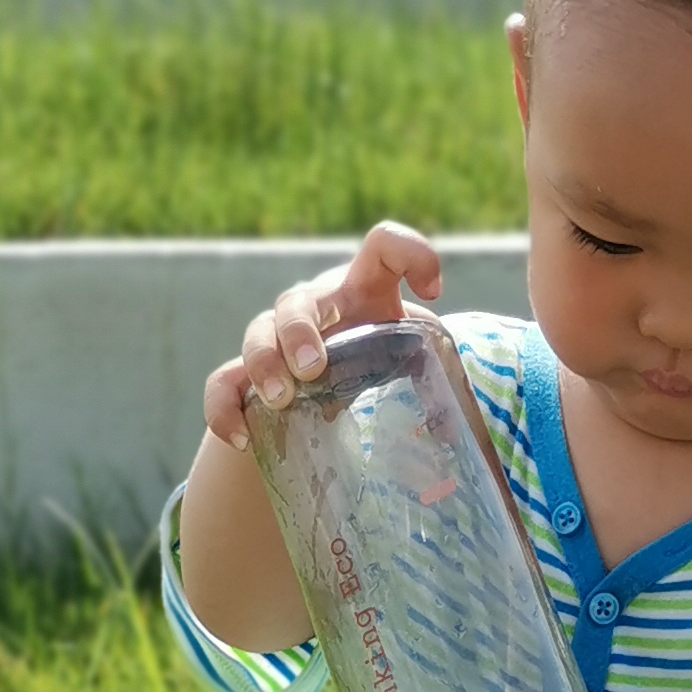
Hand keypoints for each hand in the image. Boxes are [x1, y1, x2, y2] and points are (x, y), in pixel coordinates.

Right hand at [202, 220, 440, 449]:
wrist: (333, 392)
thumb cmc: (383, 365)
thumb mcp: (416, 366)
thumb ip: (441, 386)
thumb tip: (468, 446)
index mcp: (364, 289)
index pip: (383, 246)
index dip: (411, 255)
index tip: (432, 289)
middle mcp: (318, 304)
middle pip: (299, 298)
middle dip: (301, 331)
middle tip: (314, 368)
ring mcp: (277, 337)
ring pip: (256, 332)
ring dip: (264, 363)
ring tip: (280, 399)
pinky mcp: (247, 377)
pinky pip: (223, 384)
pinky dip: (225, 409)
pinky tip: (242, 439)